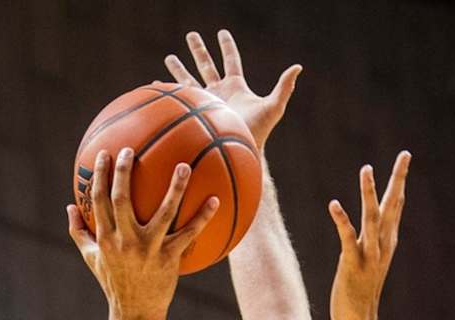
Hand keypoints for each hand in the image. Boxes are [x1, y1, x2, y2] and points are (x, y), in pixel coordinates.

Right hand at [67, 147, 217, 319]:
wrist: (135, 313)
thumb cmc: (114, 284)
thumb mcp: (92, 259)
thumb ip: (80, 232)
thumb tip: (70, 207)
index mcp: (105, 238)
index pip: (99, 199)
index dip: (101, 175)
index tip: (106, 155)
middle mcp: (125, 241)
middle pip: (122, 198)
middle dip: (124, 171)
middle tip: (131, 150)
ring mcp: (149, 249)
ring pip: (164, 212)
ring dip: (175, 187)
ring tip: (184, 166)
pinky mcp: (169, 258)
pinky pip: (188, 233)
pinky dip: (202, 217)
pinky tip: (215, 200)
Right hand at [164, 30, 300, 150]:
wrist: (240, 151)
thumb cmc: (259, 131)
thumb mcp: (273, 106)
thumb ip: (285, 86)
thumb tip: (298, 66)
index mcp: (236, 85)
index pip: (231, 60)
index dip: (227, 46)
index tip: (222, 33)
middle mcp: (219, 91)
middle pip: (207, 65)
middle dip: (199, 49)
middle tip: (191, 35)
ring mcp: (206, 102)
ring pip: (189, 79)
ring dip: (179, 68)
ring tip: (169, 57)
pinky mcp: (196, 112)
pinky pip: (179, 99)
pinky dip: (168, 92)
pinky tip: (156, 86)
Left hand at [328, 151, 410, 319]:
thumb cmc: (361, 296)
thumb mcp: (371, 265)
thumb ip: (374, 245)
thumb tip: (380, 230)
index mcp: (387, 244)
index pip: (396, 207)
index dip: (400, 182)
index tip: (404, 158)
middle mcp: (382, 246)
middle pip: (393, 207)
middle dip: (398, 179)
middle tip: (405, 155)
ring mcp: (368, 256)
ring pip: (372, 219)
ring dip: (369, 194)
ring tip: (366, 169)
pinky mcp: (351, 265)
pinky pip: (347, 238)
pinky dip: (342, 221)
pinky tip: (333, 204)